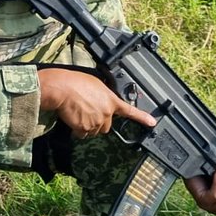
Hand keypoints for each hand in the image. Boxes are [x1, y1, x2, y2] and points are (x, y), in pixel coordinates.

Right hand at [38, 68, 154, 136]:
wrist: (62, 88)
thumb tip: (101, 100)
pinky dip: (77, 129)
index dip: (142, 117)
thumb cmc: (75, 82)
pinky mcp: (85, 129)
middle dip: (98, 121)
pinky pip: (82, 134)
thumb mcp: (95, 83)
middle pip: (106, 125)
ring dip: (86, 125)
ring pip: (93, 130)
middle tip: (86, 111)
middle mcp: (106, 112)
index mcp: (110, 100)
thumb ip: (102, 95)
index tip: (152, 123)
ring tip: (77, 111)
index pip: (129, 110)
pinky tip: (72, 117)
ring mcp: (97, 122)